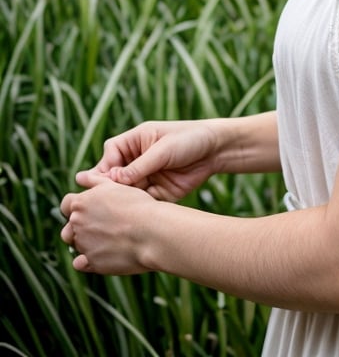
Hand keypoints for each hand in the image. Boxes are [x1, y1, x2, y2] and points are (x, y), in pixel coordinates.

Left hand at [60, 173, 154, 274]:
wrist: (151, 232)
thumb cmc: (137, 206)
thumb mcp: (116, 186)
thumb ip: (94, 180)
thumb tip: (79, 176)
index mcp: (81, 203)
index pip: (66, 204)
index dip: (77, 206)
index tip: (90, 209)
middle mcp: (77, 223)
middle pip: (69, 226)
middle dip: (80, 227)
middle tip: (103, 225)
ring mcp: (83, 244)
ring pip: (76, 244)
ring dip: (86, 242)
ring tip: (109, 238)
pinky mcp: (91, 262)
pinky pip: (80, 263)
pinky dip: (87, 260)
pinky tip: (104, 253)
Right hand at [78, 119, 219, 201]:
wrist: (216, 150)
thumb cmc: (189, 139)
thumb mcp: (163, 150)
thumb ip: (139, 166)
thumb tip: (112, 179)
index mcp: (133, 143)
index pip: (109, 157)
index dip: (104, 171)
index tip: (105, 183)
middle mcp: (135, 161)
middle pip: (113, 179)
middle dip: (109, 191)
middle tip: (103, 203)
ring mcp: (145, 178)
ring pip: (125, 194)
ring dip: (122, 203)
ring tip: (119, 212)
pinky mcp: (156, 193)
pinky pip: (141, 204)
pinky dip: (138, 211)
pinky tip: (135, 217)